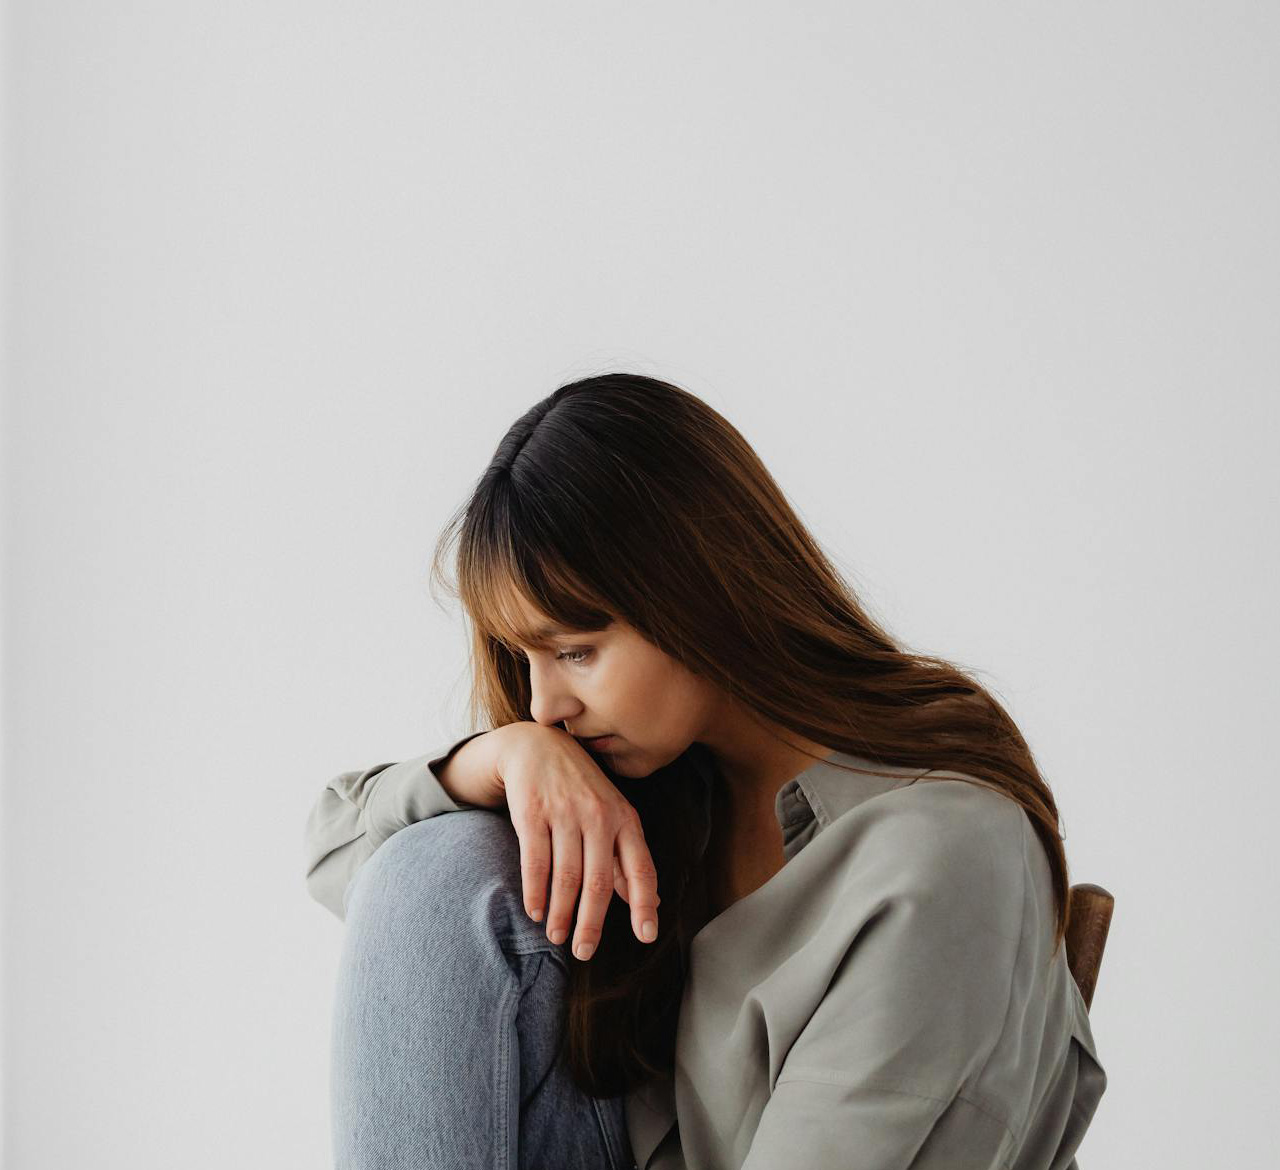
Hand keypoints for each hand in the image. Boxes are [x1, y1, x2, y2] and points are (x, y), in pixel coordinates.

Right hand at [491, 723, 660, 959]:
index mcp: (625, 819)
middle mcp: (599, 815)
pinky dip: (535, 892)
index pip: (641, 867)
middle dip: (592, 922)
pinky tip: (536, 912)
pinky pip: (535, 862)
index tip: (646, 936)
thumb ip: (624, 859)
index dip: (645, 903)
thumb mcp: (611, 815)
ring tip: (558, 936)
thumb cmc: (581, 788)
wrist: (537, 746)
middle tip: (584, 952)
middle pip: (598, 881)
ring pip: (566, 876)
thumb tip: (645, 902)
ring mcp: (565, 812)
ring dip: (561, 913)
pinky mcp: (532, 812)